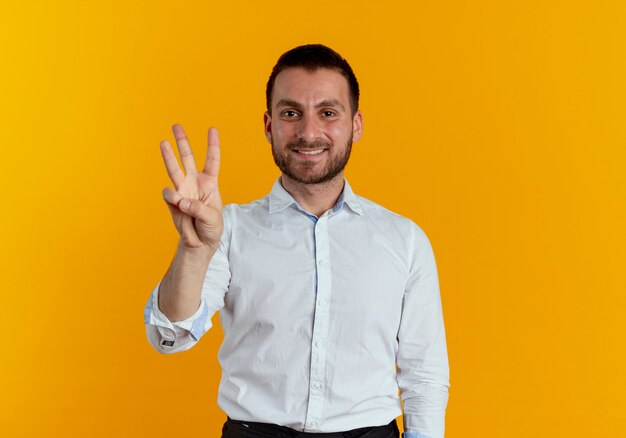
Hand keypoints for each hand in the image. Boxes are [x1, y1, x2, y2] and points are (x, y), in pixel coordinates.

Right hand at [160, 124, 222, 250]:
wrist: (200, 243)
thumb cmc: (211, 228)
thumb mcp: (212, 218)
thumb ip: (199, 208)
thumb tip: (181, 200)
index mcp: (210, 183)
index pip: (212, 160)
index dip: (212, 145)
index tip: (212, 129)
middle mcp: (195, 183)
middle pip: (188, 158)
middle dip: (182, 142)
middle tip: (176, 126)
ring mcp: (182, 190)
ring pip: (174, 169)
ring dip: (168, 156)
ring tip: (163, 142)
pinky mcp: (172, 201)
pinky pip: (169, 193)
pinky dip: (173, 197)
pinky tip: (179, 204)